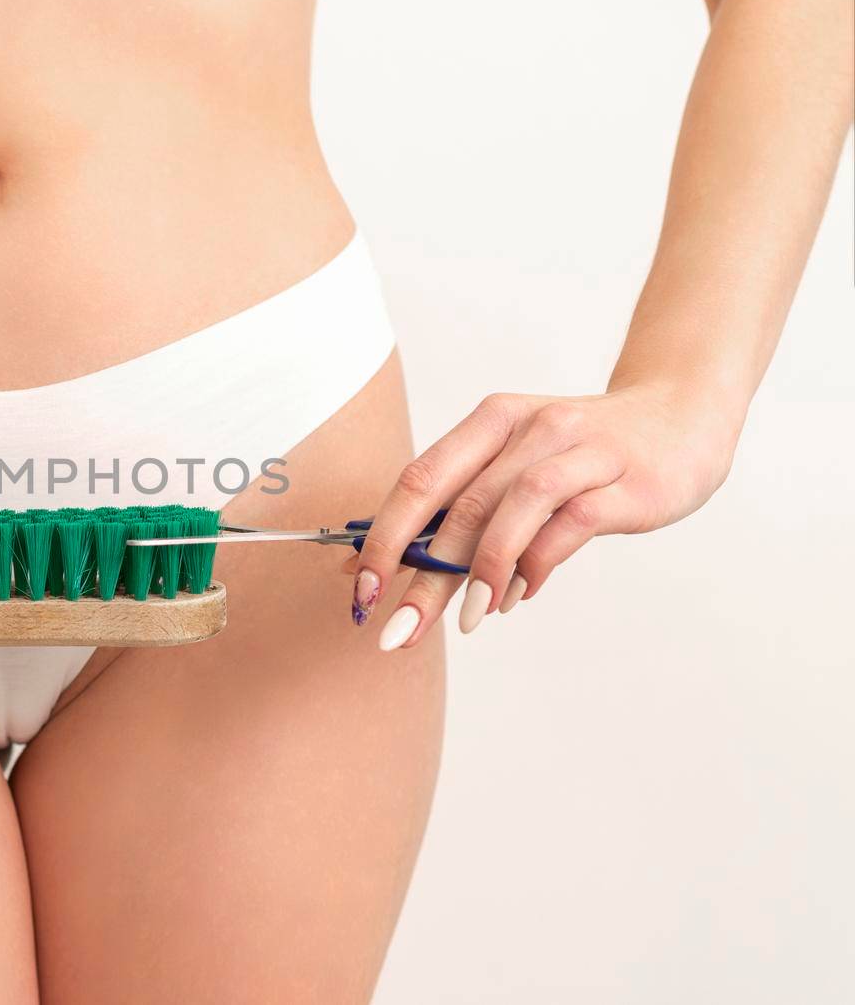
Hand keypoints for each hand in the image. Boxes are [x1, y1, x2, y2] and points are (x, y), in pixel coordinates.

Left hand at [352, 383, 738, 649]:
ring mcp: (583, 452)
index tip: (364, 593)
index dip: (384, 537)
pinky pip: (571, 524)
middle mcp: (532, 428)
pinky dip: (537, 564)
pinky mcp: (628, 483)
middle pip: (461, 505)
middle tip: (401, 629)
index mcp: (492, 421)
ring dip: (482, 570)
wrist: (681, 416)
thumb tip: (382, 565)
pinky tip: (518, 595)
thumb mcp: (515, 463)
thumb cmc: (582, 453)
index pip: (421, 479)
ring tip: (467, 617)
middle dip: (423, 577)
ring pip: (514, 509)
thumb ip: (459, 507)